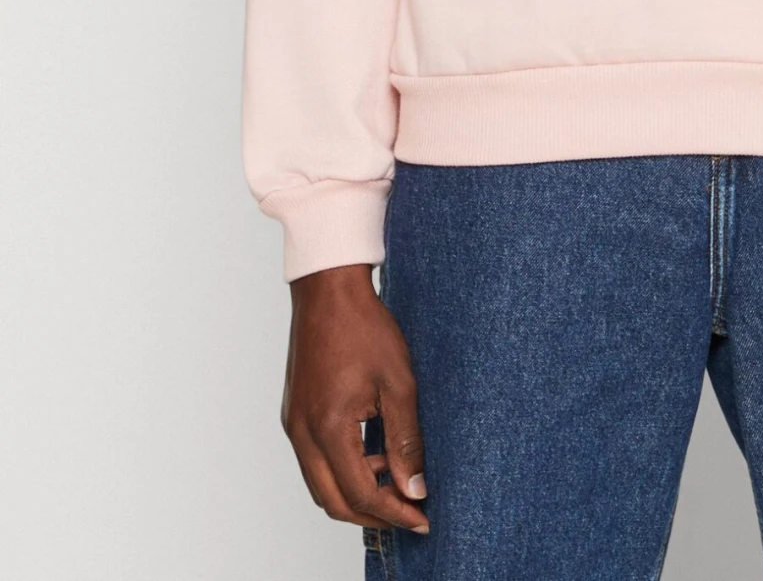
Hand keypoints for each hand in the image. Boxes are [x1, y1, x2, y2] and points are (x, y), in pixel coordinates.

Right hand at [281, 263, 429, 536]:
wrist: (328, 289)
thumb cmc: (365, 327)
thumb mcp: (398, 382)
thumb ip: (406, 439)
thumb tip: (414, 488)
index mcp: (328, 428)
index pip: (360, 493)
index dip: (394, 512)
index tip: (423, 518)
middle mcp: (303, 434)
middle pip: (334, 501)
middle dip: (373, 514)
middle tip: (410, 511)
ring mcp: (294, 425)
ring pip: (321, 485)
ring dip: (356, 493)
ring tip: (395, 480)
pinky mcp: (295, 415)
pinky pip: (315, 462)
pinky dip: (342, 470)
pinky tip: (372, 454)